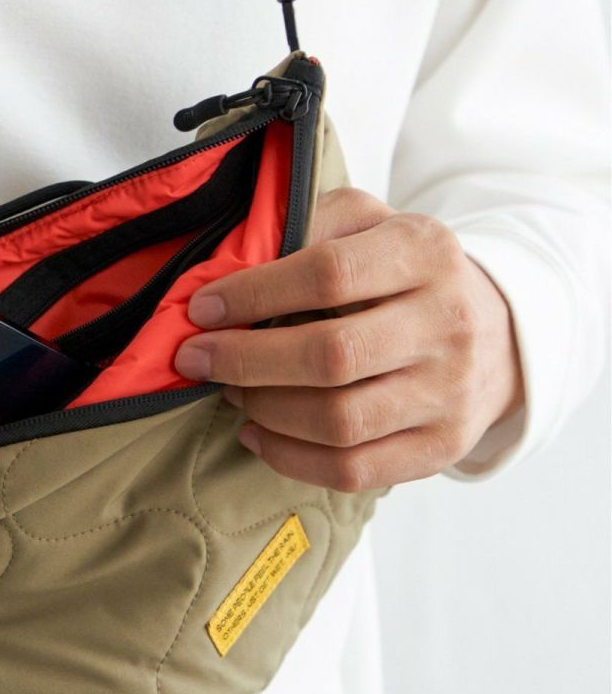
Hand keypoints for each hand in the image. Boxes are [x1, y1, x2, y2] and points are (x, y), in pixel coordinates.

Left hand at [174, 187, 524, 491]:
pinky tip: (257, 434)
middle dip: (246, 360)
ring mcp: (449, 391)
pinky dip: (290, 457)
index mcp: (424, 252)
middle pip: (331, 356)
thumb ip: (308, 226)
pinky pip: (354, 470)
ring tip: (231, 391)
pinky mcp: (442, 447)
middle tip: (197, 359)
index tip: (201, 309)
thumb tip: (230, 262)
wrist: (496, 331)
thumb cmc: (404, 272)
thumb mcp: (368, 223)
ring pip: (338, 421)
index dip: (254, 294)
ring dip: (264, 409)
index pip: (329, 273)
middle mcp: (447, 322)